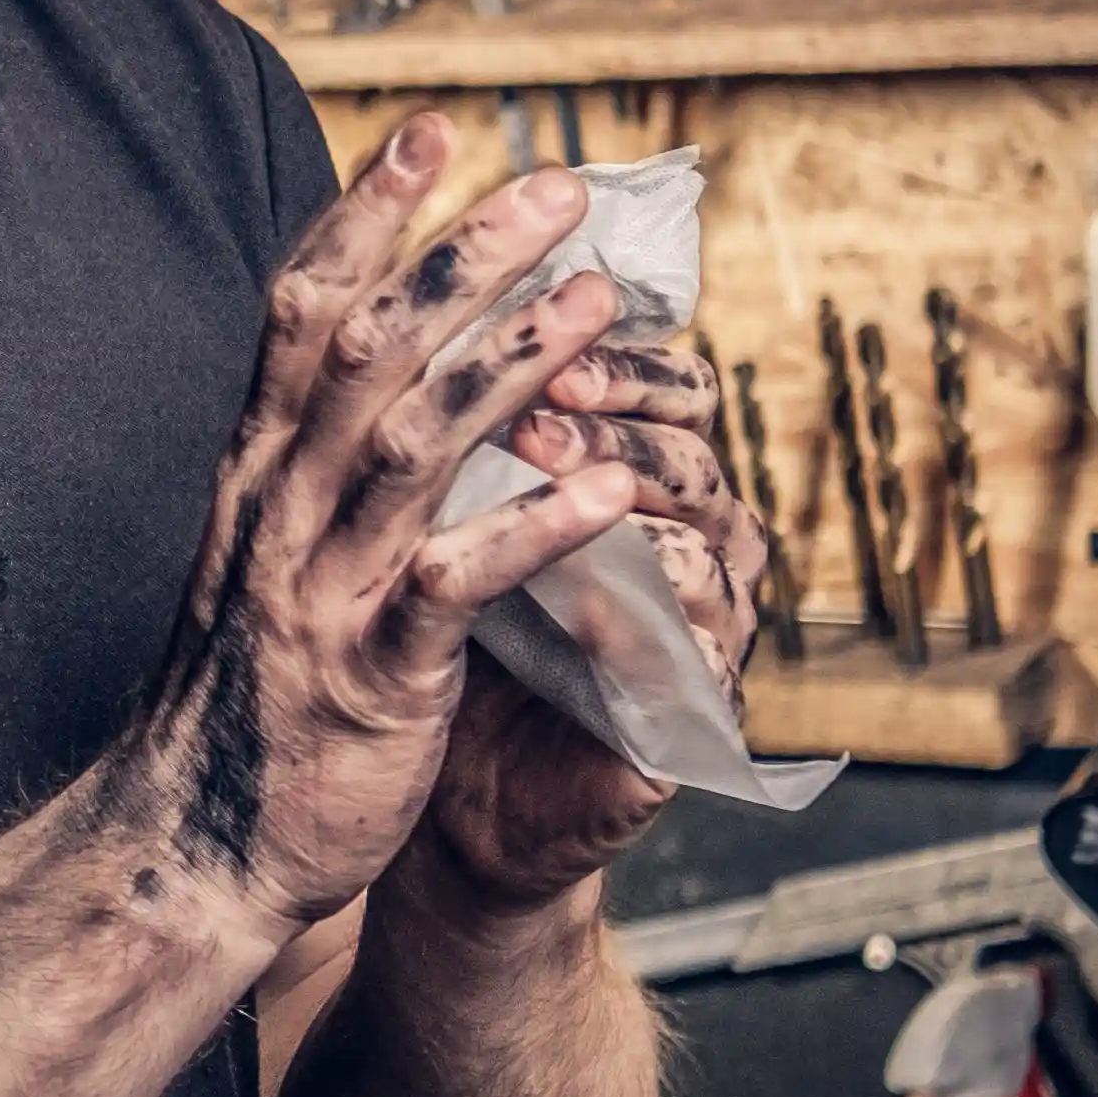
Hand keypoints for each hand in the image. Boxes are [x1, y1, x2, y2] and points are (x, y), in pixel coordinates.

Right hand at [108, 118, 645, 946]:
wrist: (192, 845)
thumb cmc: (246, 698)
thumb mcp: (261, 552)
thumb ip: (306, 458)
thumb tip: (356, 357)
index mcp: (257, 471)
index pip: (301, 311)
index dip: (367, 215)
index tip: (432, 132)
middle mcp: (281, 509)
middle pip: (364, 350)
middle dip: (462, 258)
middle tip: (554, 188)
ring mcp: (323, 588)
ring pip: (410, 446)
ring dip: (508, 364)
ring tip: (593, 302)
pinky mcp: (371, 676)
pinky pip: (452, 589)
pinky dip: (530, 533)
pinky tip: (602, 495)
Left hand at [418, 327, 776, 913]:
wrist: (447, 806)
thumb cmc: (442, 639)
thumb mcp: (430, 518)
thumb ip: (442, 421)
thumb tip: (391, 290)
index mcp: (634, 477)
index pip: (663, 382)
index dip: (609, 350)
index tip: (531, 320)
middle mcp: (686, 540)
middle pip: (689, 444)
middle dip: (614, 417)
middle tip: (539, 403)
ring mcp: (700, 629)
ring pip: (705, 538)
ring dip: (632, 498)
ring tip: (556, 475)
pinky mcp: (690, 721)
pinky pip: (696, 657)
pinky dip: (651, 619)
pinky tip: (601, 594)